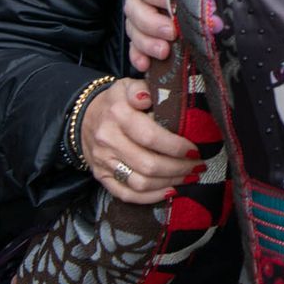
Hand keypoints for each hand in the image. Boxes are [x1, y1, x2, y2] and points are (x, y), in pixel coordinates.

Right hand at [83, 78, 200, 202]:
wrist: (85, 117)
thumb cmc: (118, 101)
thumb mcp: (129, 86)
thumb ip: (142, 89)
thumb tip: (149, 98)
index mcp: (118, 113)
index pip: (151, 136)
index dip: (176, 147)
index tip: (195, 149)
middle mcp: (108, 139)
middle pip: (148, 164)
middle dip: (179, 168)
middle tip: (198, 165)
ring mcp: (103, 161)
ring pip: (140, 183)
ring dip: (170, 183)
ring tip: (189, 176)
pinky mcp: (101, 176)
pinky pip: (127, 195)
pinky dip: (151, 197)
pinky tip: (170, 190)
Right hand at [126, 0, 174, 72]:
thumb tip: (214, 22)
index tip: (168, 0)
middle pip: (133, 6)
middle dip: (151, 22)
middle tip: (171, 32)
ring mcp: (141, 11)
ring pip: (133, 27)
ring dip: (146, 41)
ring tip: (163, 51)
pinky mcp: (144, 31)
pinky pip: (133, 44)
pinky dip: (138, 55)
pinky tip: (145, 64)